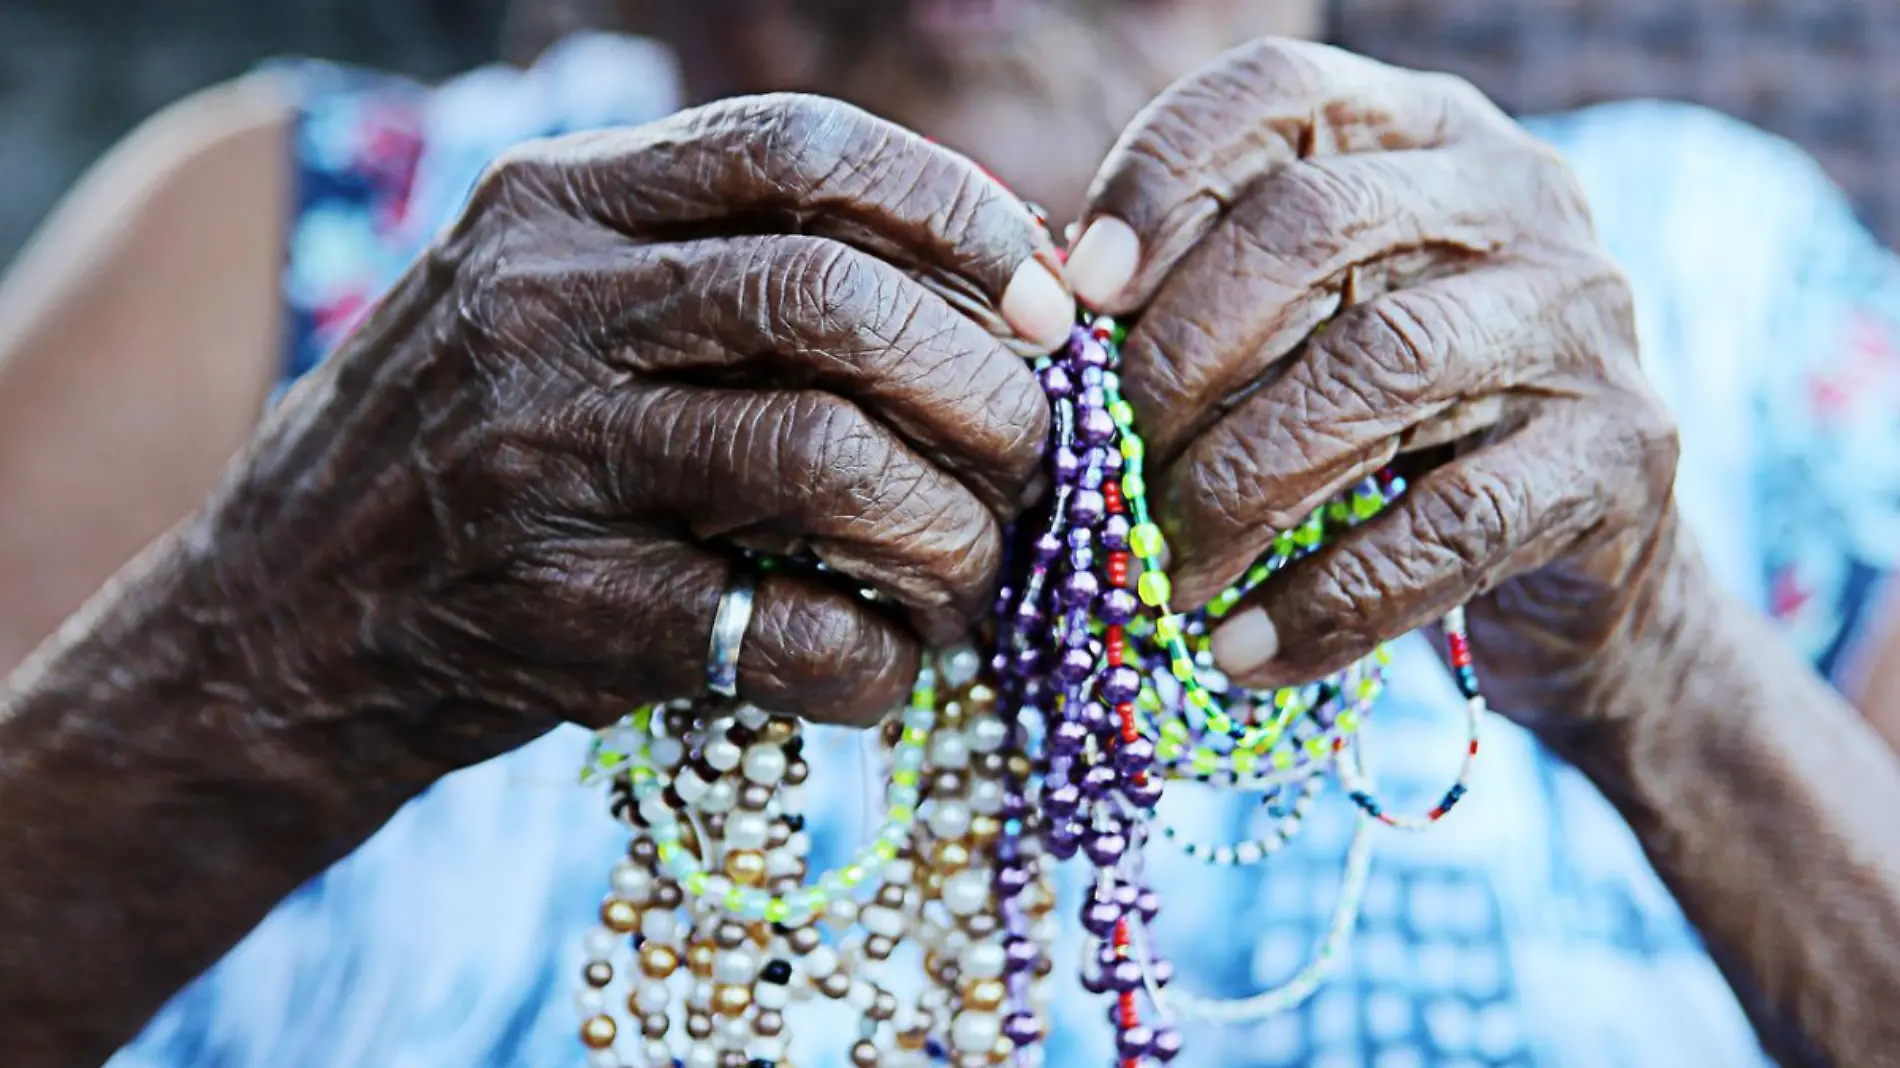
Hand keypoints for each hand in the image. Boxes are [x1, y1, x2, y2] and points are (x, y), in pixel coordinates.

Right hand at [186, 93, 1074, 764]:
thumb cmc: (472, 443)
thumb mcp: (554, 298)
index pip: (795, 150)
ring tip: (978, 567)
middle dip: (982, 384)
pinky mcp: (556, 614)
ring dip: (952, 528)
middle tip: (1035, 452)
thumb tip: (996, 282)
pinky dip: (879, 657)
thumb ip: (724, 263)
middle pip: (831, 300)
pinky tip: (890, 658)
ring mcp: (539, 463)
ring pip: (825, 462)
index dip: (954, 210)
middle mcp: (540, 311)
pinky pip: (783, 632)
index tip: (1043, 295)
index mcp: (555, 204)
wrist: (280, 618)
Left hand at [1063, 40, 1679, 724]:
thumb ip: (1203, 301)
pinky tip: (1241, 650)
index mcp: (1415, 132)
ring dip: (1241, 485)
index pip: (1277, 92)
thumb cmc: (1390, 433)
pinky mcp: (1621, 450)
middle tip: (1107, 467)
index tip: (1081, 291)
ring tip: (1162, 574)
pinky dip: (1328, 598)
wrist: (1578, 570)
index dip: (1162, 172)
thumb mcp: (1301, 336)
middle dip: (1183, 356)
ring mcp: (1580, 316)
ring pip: (1380, 370)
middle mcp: (1515, 192)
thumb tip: (1049, 320)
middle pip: (1316, 226)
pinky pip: (1449, 526)